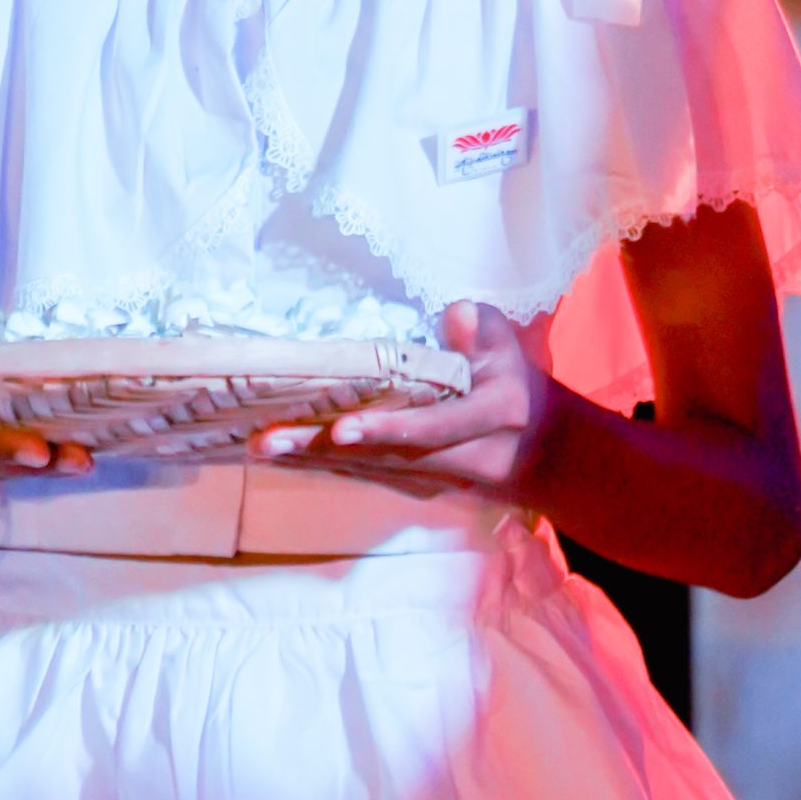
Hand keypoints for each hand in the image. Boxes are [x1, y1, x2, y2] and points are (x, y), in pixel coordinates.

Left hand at [248, 300, 548, 497]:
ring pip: (369, 471)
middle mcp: (462, 457)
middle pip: (386, 457)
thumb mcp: (508, 343)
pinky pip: (367, 477)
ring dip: (314, 461)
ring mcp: (437, 479)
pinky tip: (286, 456)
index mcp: (490, 417)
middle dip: (325, 450)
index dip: (388, 429)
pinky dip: (326, 467)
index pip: (433, 429)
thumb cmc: (511, 377)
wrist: (538, 447)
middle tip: (269, 440)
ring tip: (262, 446)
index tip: (343, 428)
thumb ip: (483, 328)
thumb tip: (458, 313)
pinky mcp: (416, 486)